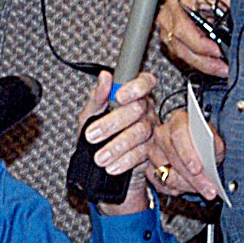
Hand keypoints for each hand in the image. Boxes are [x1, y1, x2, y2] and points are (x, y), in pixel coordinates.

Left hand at [78, 69, 160, 213]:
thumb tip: (104, 77)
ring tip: (100, 156)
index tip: (118, 96)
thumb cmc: (98, 129)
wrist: (102, 160)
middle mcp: (146, 110)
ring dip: (117, 146)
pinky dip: (124, 161)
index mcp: (134, 94)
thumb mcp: (92, 112)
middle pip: (137, 110)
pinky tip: (112, 165)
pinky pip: (141, 154)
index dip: (134, 87)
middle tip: (92, 134)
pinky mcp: (151, 150)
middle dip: (112, 123)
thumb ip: (97, 96)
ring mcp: (151, 130)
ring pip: (139, 133)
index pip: (144, 82)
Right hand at [150, 101, 225, 202]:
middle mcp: (162, 134)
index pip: (178, 135)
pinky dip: (177, 190)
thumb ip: (215, 146)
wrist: (195, 147)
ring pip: (167, 176)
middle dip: (194, 179)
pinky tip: (187, 186)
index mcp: (179, 121)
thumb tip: (211, 155)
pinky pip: (161, 185)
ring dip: (187, 185)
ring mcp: (153, 152)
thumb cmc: (203, 143)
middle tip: (209, 189)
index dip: (187, 154)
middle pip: (173, 159)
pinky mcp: (149, 169)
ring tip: (200, 187)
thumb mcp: (215, 141)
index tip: (197, 169)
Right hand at [157, 0, 230, 80]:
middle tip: (224, 68)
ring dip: (202, 64)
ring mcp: (166, 27)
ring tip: (222, 69)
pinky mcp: (171, 36)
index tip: (218, 52)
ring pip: (181, 54)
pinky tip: (213, 63)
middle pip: (180, 47)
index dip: (201, 45)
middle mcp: (167, 15)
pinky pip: (182, 53)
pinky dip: (198, 60)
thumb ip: (234, 1)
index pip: (183, 30)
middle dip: (204, 62)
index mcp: (177, 1)